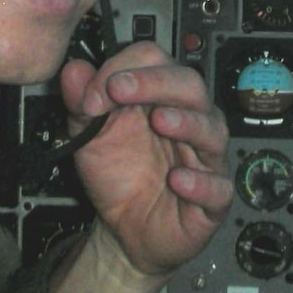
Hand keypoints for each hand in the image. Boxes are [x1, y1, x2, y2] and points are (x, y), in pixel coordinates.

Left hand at [58, 43, 232, 279]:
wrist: (125, 229)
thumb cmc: (118, 175)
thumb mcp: (90, 138)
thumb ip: (82, 103)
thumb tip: (74, 69)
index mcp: (162, 98)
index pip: (157, 62)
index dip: (124, 68)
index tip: (93, 91)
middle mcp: (189, 121)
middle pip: (190, 85)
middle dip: (155, 82)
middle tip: (119, 89)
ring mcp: (205, 158)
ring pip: (212, 129)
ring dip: (186, 121)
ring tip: (159, 121)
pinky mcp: (213, 198)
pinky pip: (218, 186)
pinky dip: (201, 182)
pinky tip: (178, 179)